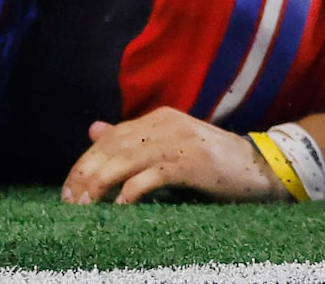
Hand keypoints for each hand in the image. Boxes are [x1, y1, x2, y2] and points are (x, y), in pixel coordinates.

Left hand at [62, 111, 283, 203]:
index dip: (84, 163)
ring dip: (100, 185)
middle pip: (112, 147)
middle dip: (86, 175)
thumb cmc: (211, 164)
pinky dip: (132, 190)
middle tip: (69, 202)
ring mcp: (178, 141)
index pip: (109, 139)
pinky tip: (119, 206)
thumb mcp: (168, 146)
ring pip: (126, 160)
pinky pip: (152, 176)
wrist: (257, 167)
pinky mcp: (190, 162)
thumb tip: (93, 130)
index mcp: (157, 118)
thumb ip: (132, 139)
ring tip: (85, 206)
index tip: (67, 191)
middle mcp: (164, 123)